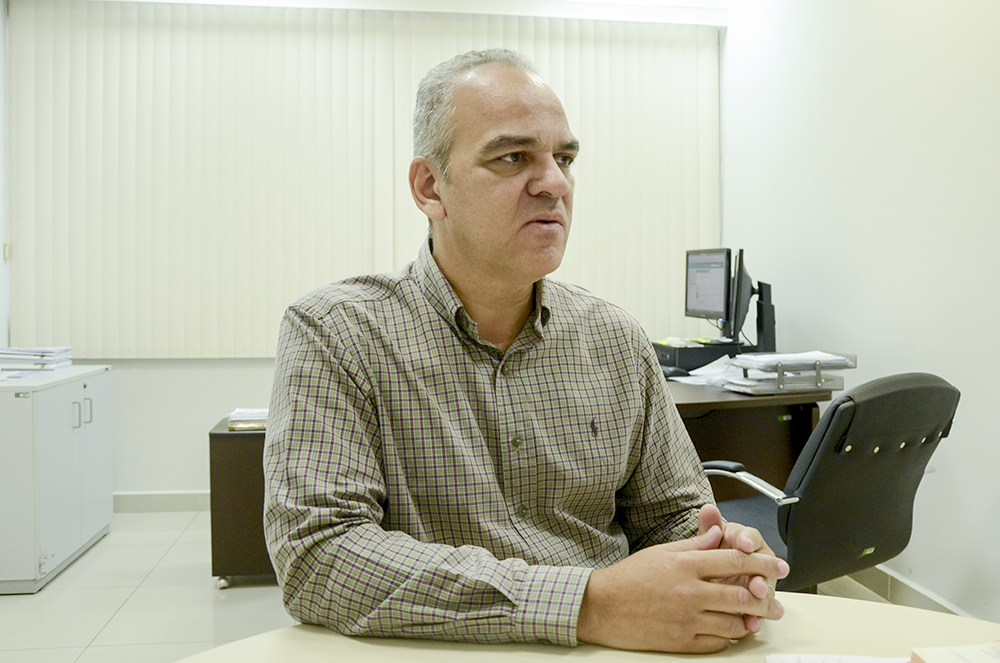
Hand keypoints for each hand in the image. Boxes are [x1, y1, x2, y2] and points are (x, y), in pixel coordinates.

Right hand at [576, 526, 788, 652]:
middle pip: (741, 595)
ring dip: (751, 621)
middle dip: (766, 597)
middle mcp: (689, 592)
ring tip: (759, 618)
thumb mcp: (661, 551)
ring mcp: (686, 619)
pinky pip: (717, 642)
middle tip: (778, 601)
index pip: (734, 561)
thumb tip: (719, 535)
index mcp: (685, 565)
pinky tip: (733, 631)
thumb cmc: (629, 577)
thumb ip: (694, 544)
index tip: (778, 566)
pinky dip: (729, 637)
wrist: (602, 607)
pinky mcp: (682, 642)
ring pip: (734, 623)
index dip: (761, 563)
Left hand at [697, 504, 782, 631]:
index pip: (751, 537)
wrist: (704, 577)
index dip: (748, 540)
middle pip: (764, 565)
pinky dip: (755, 617)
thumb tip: (708, 510)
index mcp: (745, 541)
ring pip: (765, 590)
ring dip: (763, 597)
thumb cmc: (711, 554)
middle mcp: (755, 561)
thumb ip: (709, 527)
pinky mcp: (753, 604)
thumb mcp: (707, 541)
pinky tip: (751, 622)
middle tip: (756, 581)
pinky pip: (758, 611)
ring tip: (757, 599)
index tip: (743, 544)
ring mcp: (756, 583)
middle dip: (761, 573)